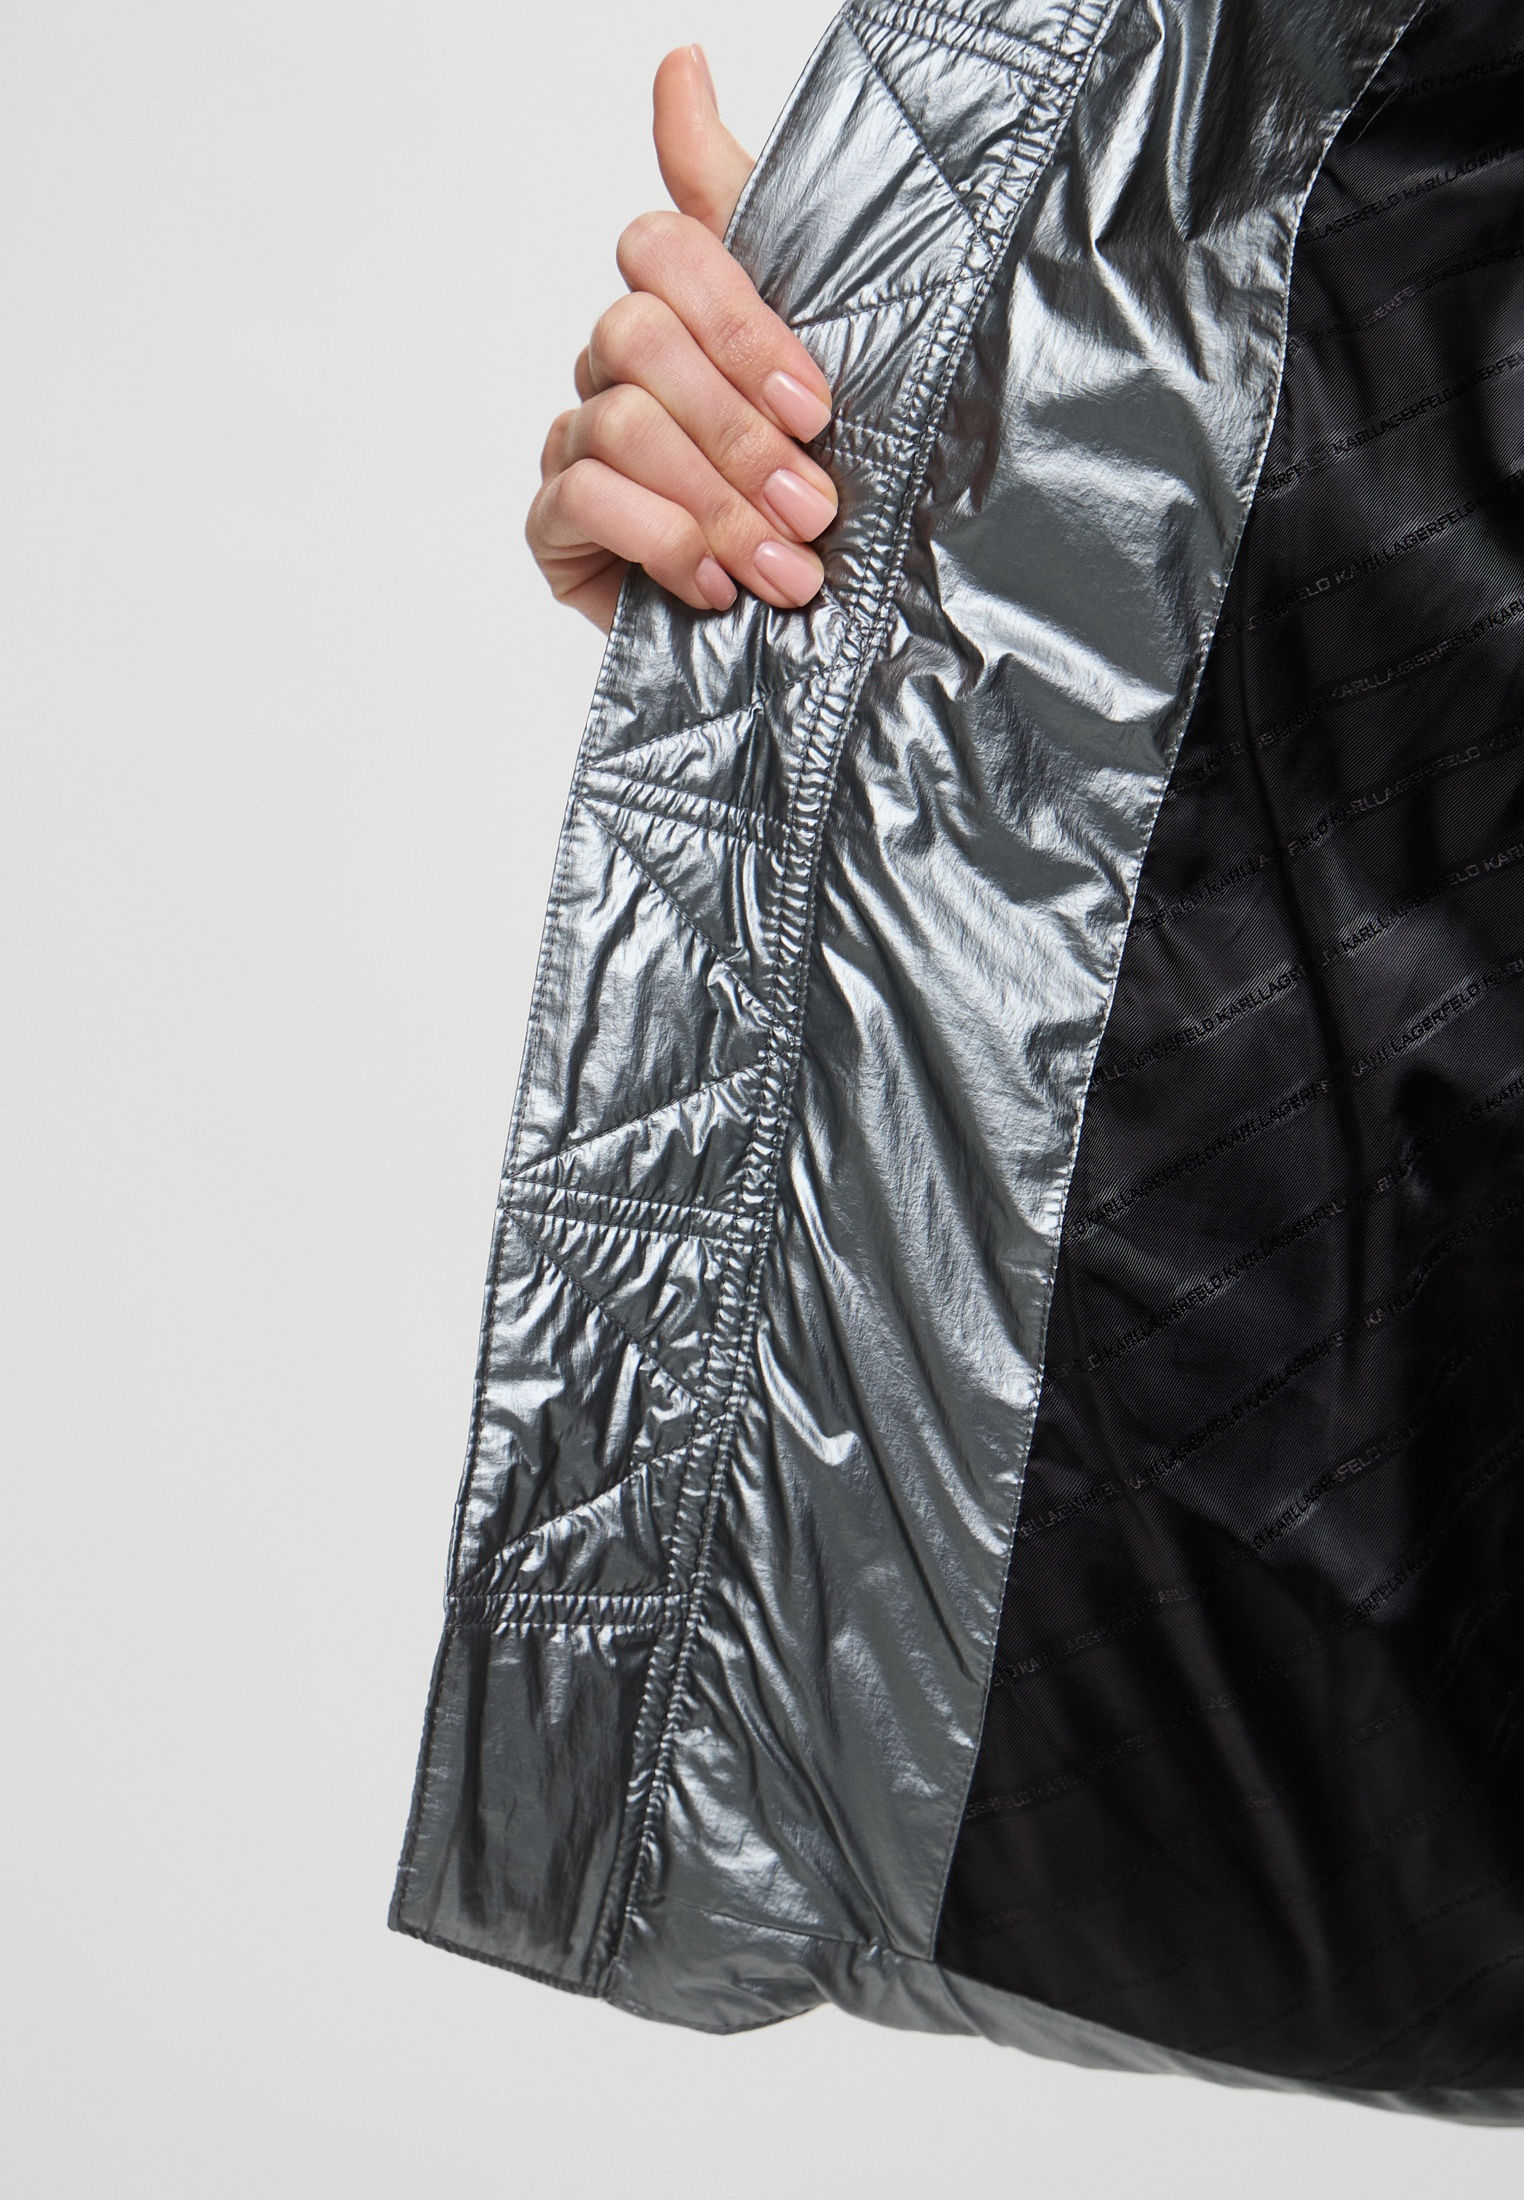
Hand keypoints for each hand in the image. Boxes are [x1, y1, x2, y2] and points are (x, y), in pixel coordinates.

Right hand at [527, 45, 836, 631]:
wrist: (804, 634)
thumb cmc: (806, 488)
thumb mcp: (818, 344)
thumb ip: (744, 203)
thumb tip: (679, 60)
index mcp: (679, 312)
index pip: (665, 250)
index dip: (739, 322)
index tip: (817, 403)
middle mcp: (617, 367)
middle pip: (637, 338)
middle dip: (738, 431)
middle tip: (813, 507)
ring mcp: (578, 444)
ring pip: (620, 425)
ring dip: (715, 501)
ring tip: (783, 568)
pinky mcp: (555, 526)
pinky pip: (584, 499)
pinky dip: (661, 541)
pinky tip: (711, 586)